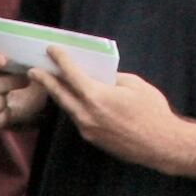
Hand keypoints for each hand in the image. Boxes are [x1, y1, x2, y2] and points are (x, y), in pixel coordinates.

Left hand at [30, 60, 183, 169]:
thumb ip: (112, 78)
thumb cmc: (152, 111)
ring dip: (58, 95)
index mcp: (96, 96)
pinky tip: (73, 100)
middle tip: (34, 70)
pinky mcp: (93, 139)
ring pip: (67, 107)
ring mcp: (87, 129)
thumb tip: (100, 77)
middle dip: (45, 80)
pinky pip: (78, 118)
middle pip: (59, 94)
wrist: (161, 145)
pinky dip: (73, 106)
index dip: (60, 59)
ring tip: (50, 84)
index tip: (51, 50)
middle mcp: (86, 114)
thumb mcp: (134, 85)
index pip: (71, 74)